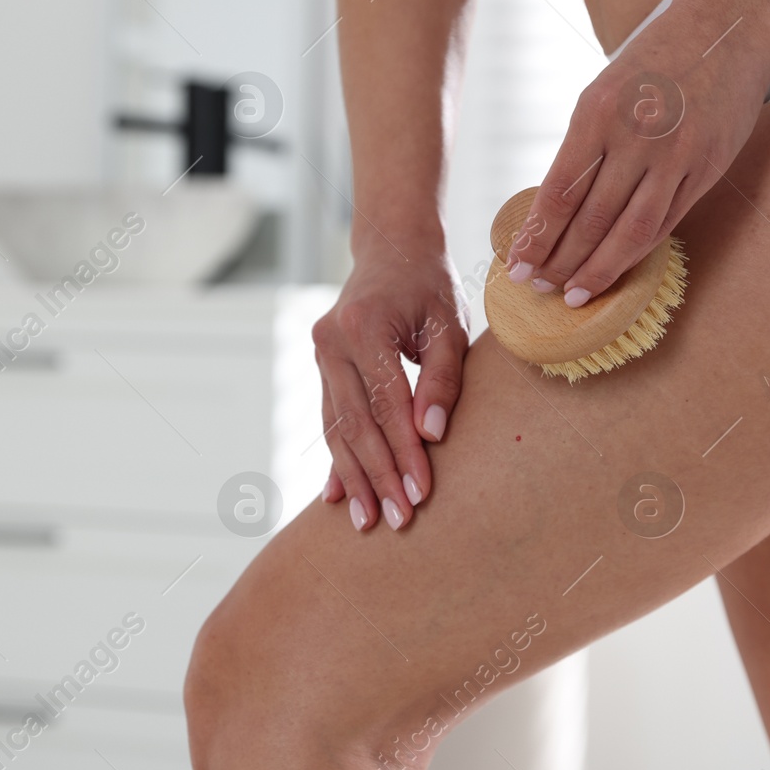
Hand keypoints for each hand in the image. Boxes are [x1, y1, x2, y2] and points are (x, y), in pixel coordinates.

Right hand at [310, 249, 468, 531]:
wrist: (392, 248)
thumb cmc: (429, 286)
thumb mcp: (449, 325)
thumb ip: (443, 379)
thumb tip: (432, 436)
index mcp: (364, 327)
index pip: (387, 404)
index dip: (403, 452)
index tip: (420, 492)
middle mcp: (331, 342)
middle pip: (355, 424)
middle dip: (377, 476)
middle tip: (397, 520)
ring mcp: (320, 355)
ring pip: (336, 428)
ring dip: (354, 478)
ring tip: (368, 520)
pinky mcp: (322, 367)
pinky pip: (330, 419)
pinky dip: (336, 459)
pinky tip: (336, 497)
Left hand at [503, 11, 769, 304]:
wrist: (725, 26)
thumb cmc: (654, 59)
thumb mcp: (603, 92)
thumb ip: (584, 146)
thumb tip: (555, 209)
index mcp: (597, 112)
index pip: (559, 193)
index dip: (536, 239)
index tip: (518, 268)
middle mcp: (635, 136)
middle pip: (591, 220)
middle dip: (561, 262)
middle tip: (540, 290)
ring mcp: (676, 155)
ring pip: (630, 231)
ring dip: (599, 269)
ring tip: (576, 294)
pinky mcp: (707, 167)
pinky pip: (666, 221)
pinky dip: (638, 250)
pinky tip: (619, 267)